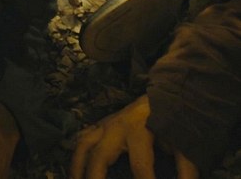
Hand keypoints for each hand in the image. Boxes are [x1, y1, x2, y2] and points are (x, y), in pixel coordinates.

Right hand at [70, 95, 198, 178]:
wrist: (170, 92)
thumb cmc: (176, 119)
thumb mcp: (185, 141)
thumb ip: (186, 168)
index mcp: (139, 128)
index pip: (140, 164)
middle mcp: (116, 126)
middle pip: (100, 156)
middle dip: (95, 177)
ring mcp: (106, 123)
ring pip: (83, 145)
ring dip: (77, 166)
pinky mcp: (102, 123)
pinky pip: (83, 137)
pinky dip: (77, 153)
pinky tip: (76, 168)